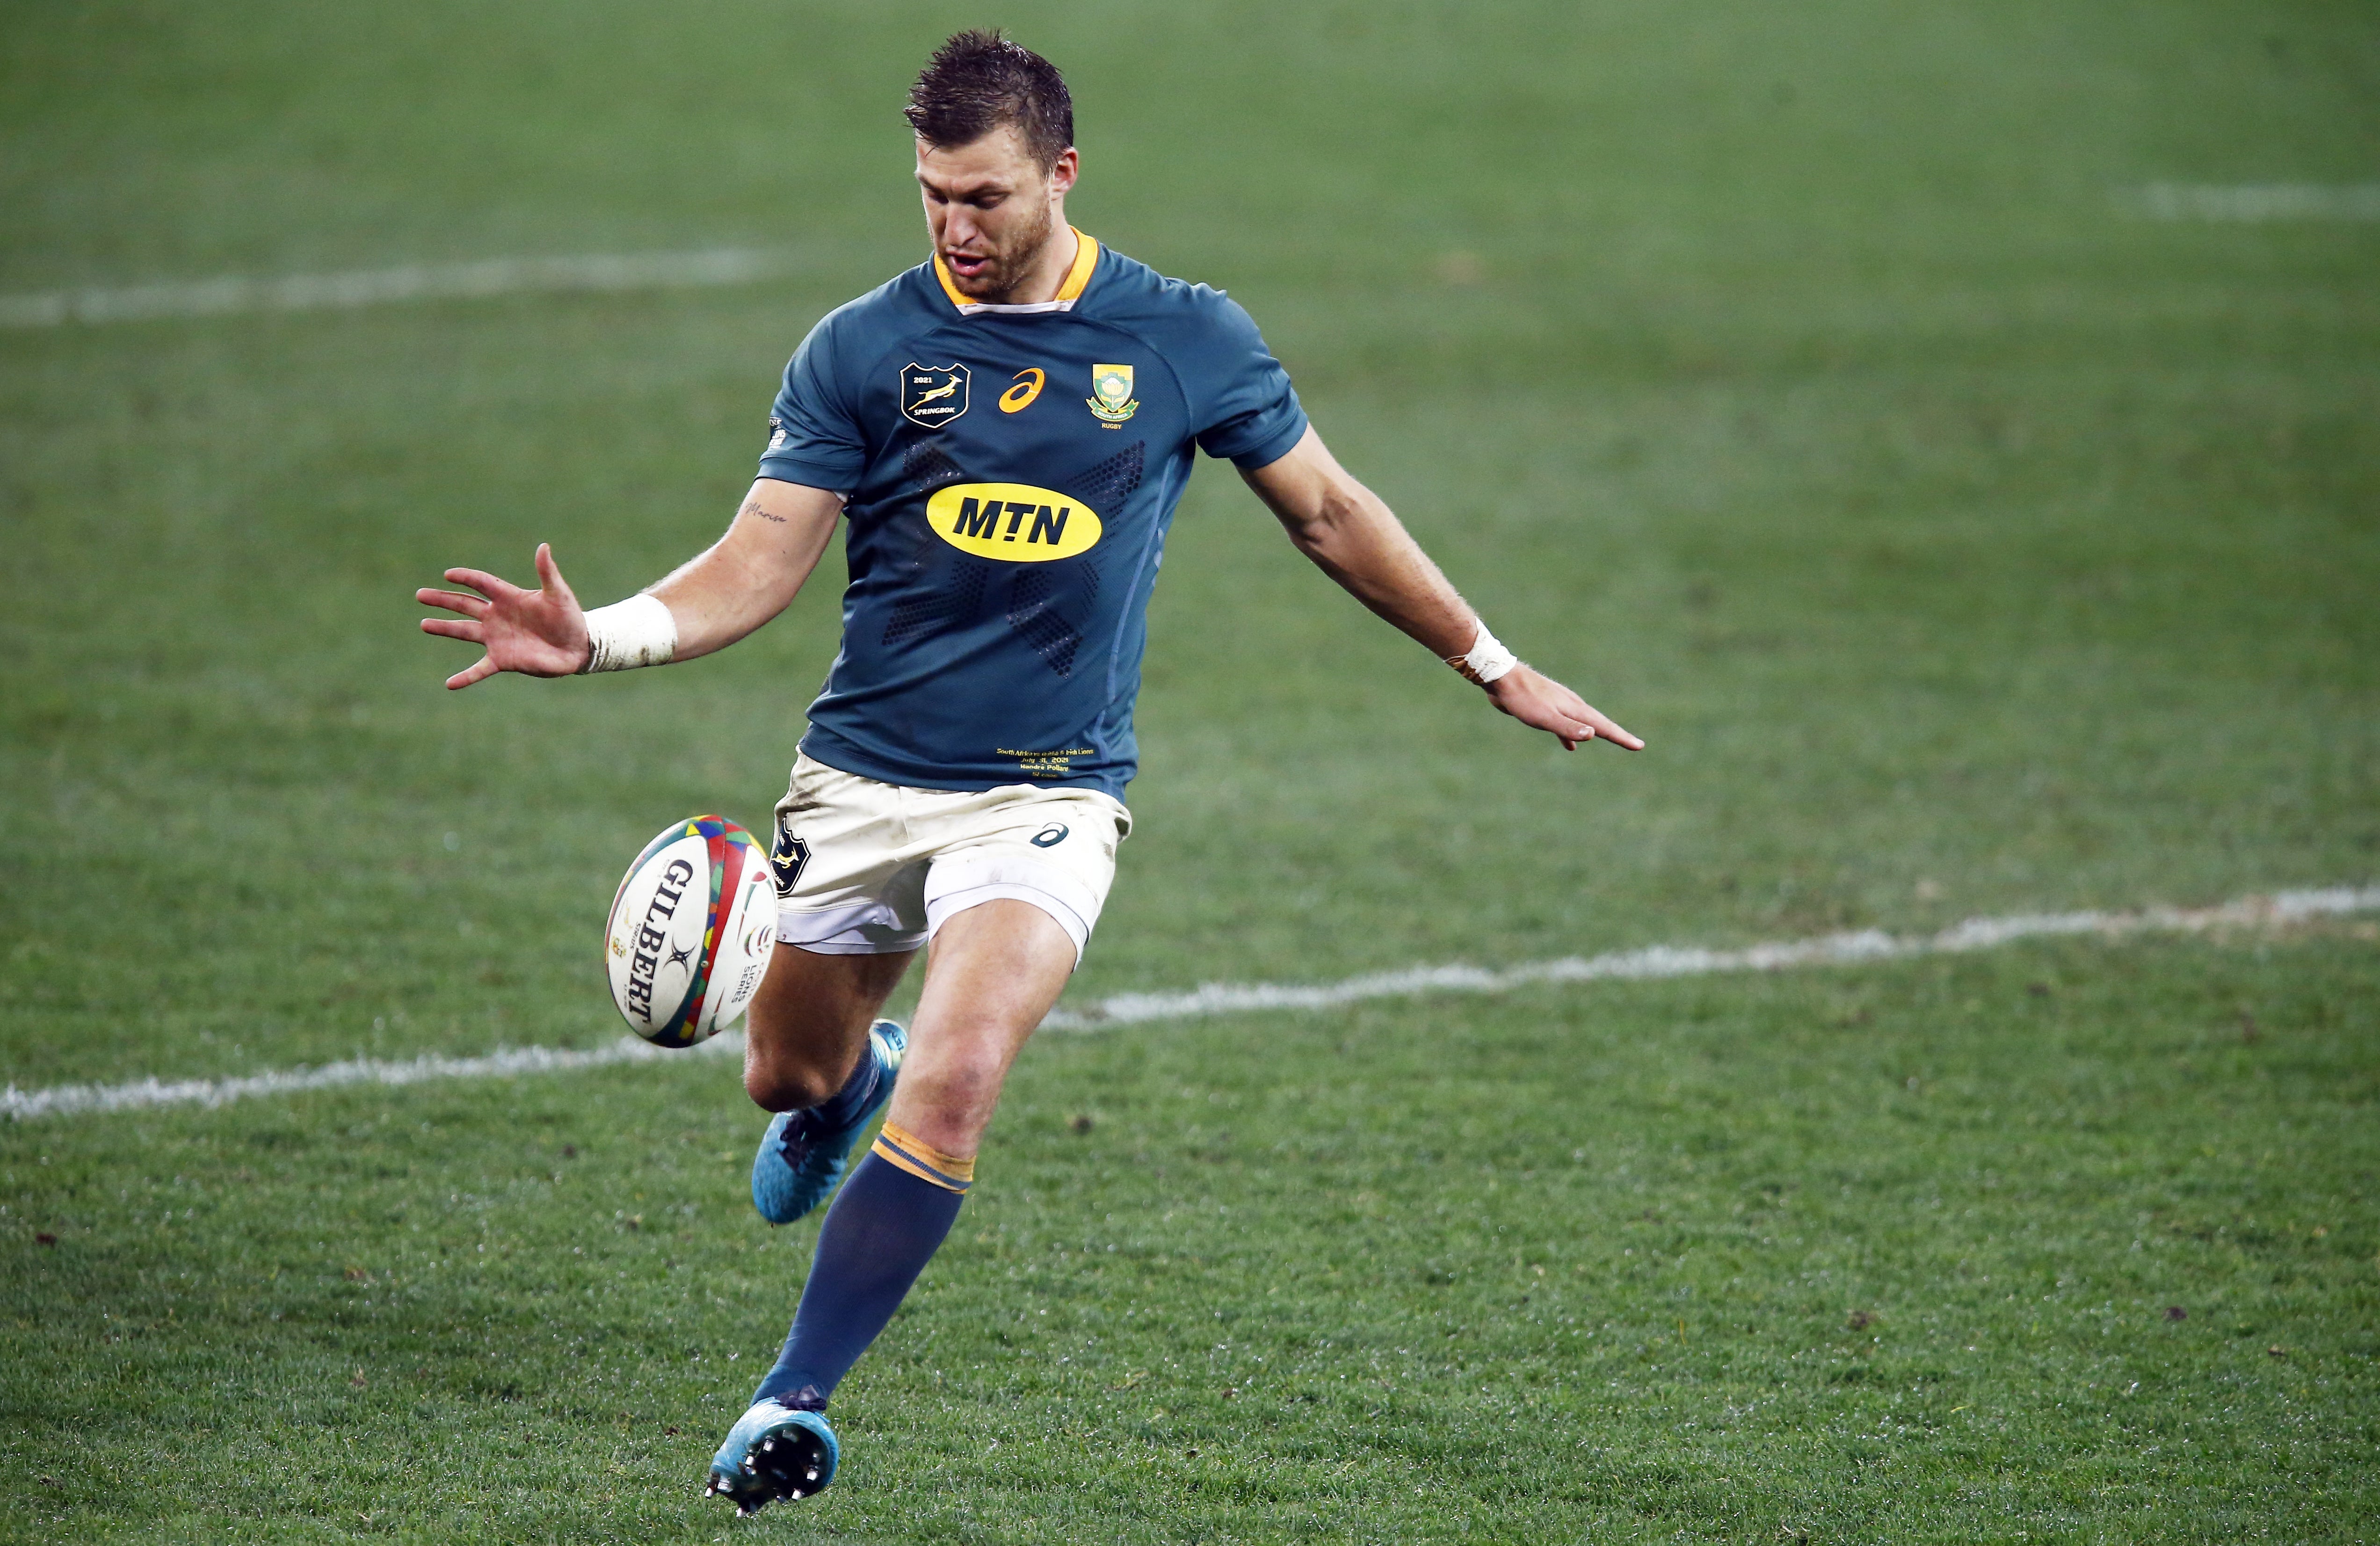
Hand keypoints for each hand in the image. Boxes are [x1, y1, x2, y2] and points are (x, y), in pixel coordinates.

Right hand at [416, 543, 590, 689]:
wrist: (578, 647)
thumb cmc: (569, 617)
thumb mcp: (559, 594)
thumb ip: (548, 572)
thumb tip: (543, 546)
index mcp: (509, 597)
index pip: (482, 583)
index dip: (466, 578)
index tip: (448, 574)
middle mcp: (497, 616)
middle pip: (465, 605)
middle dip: (443, 600)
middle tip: (420, 594)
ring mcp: (497, 638)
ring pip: (464, 631)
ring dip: (444, 628)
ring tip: (424, 624)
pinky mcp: (503, 660)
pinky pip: (479, 669)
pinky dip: (465, 677)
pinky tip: (449, 684)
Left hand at [1483, 664, 1643, 751]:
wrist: (1500, 678)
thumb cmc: (1522, 698)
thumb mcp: (1544, 717)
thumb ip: (1567, 727)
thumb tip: (1593, 734)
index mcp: (1574, 709)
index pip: (1603, 726)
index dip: (1621, 737)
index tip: (1639, 746)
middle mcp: (1571, 705)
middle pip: (1599, 723)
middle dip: (1616, 734)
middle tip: (1635, 745)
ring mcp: (1559, 705)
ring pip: (1583, 723)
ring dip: (1596, 733)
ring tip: (1609, 741)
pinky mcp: (1546, 708)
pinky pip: (1566, 725)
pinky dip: (1572, 735)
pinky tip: (1571, 746)